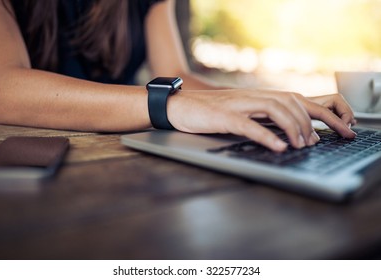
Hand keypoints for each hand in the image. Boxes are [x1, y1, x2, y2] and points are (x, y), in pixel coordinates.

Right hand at [167, 89, 356, 151]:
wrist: (178, 106)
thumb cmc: (206, 113)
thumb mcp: (237, 113)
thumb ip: (257, 119)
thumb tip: (279, 134)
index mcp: (255, 96)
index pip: (292, 99)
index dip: (312, 114)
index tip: (321, 133)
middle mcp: (250, 96)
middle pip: (290, 101)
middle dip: (308, 122)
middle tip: (313, 142)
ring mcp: (237, 105)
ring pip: (275, 109)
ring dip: (292, 127)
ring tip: (300, 144)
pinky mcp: (223, 117)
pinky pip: (250, 124)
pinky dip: (267, 136)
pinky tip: (279, 146)